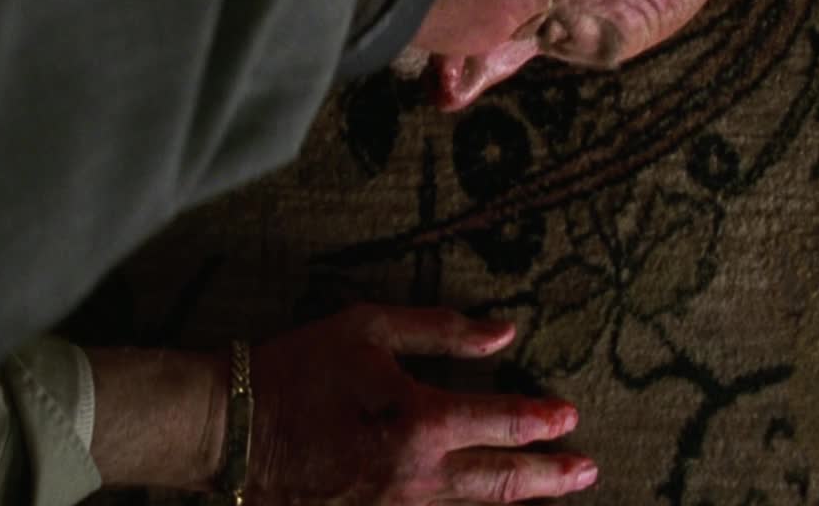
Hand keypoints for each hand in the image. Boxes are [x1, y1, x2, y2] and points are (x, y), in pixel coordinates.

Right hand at [248, 304, 595, 504]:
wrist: (231, 430)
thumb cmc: (297, 369)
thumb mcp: (367, 329)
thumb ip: (440, 330)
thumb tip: (504, 332)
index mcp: (420, 421)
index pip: (502, 422)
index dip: (542, 421)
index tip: (568, 415)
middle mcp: (417, 475)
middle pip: (503, 482)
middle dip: (551, 476)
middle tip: (587, 469)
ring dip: (517, 500)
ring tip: (549, 492)